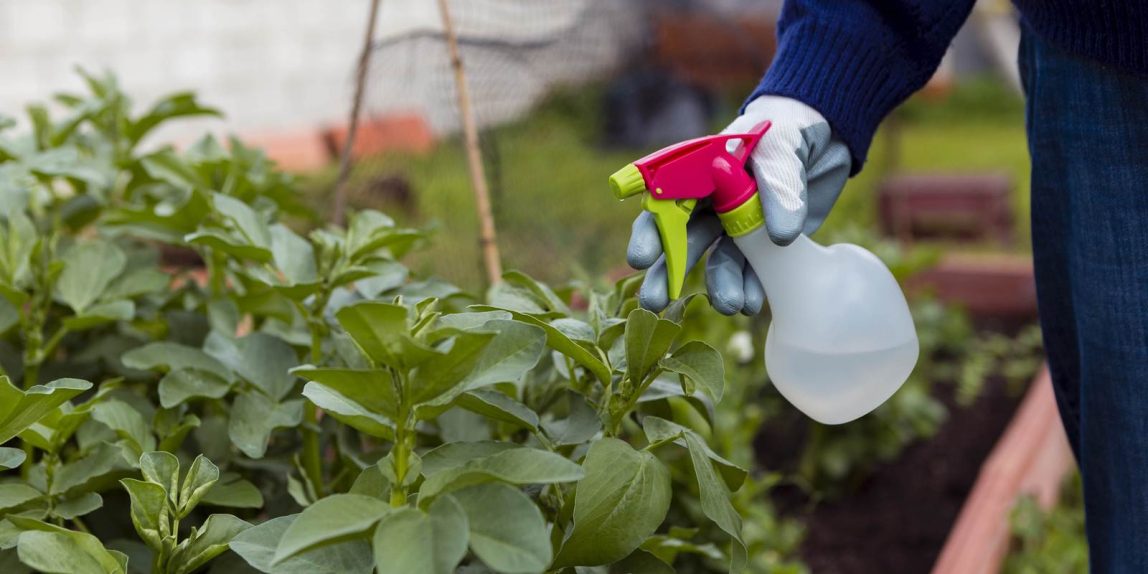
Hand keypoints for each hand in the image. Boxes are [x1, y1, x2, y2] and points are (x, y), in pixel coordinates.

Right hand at [627, 95, 851, 314]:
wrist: (830, 135)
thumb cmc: (793, 128)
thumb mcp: (784, 145)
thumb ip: (779, 185)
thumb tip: (779, 236)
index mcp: (700, 173)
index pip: (665, 203)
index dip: (651, 232)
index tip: (641, 258)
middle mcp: (712, 203)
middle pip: (682, 241)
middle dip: (668, 273)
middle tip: (654, 301)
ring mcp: (738, 226)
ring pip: (719, 261)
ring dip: (720, 285)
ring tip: (731, 306)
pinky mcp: (765, 245)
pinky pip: (753, 271)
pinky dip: (752, 288)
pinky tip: (752, 303)